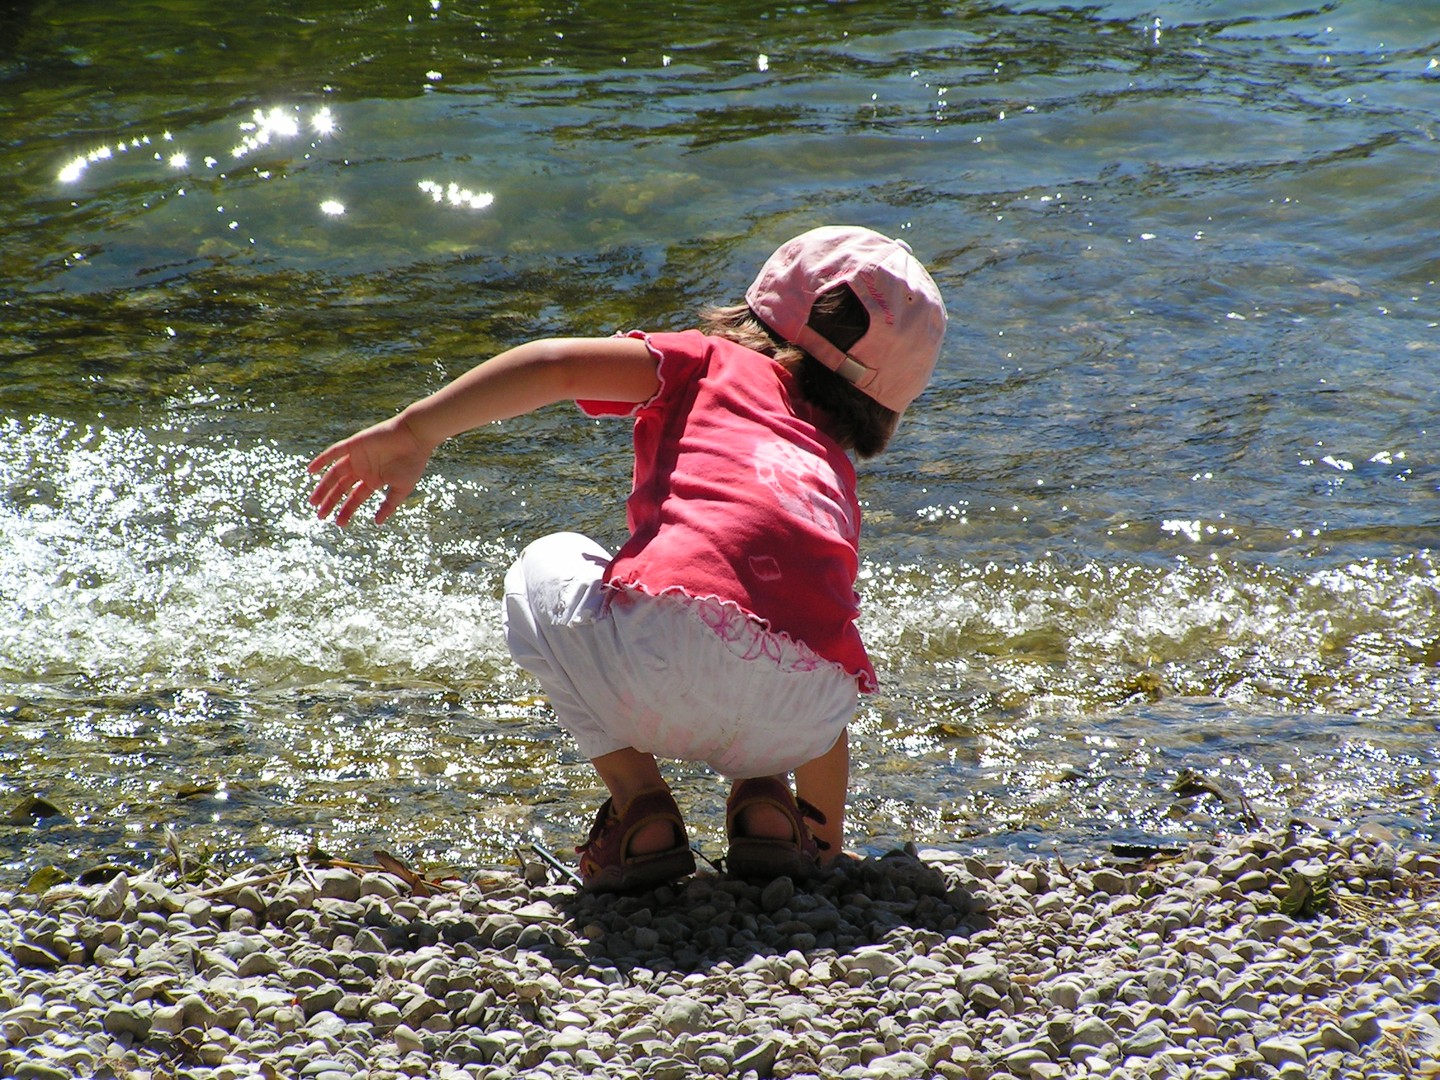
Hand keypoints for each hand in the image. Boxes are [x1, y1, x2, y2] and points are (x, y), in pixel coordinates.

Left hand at [307, 416, 431, 525]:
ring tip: (313, 501)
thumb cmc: (412, 462)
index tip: (339, 524)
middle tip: (320, 516)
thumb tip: (377, 523)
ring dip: (323, 487)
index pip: (355, 498)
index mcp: (374, 480)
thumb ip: (389, 505)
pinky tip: (311, 471)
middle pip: (341, 488)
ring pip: (334, 473)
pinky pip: (334, 452)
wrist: (415, 436)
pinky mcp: (354, 444)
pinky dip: (322, 460)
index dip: (346, 511)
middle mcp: (363, 469)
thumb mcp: (402, 488)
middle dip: (330, 502)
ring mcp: (357, 457)